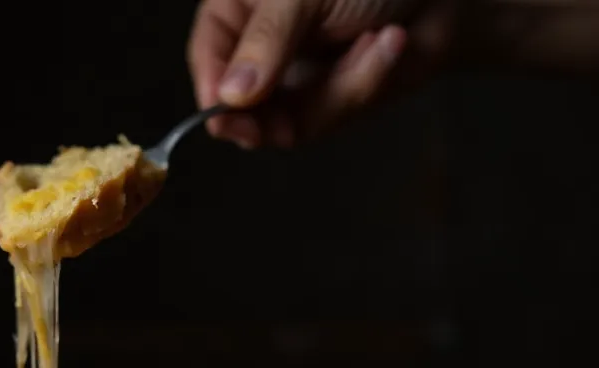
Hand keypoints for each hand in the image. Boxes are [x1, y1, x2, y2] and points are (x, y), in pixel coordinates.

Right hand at [187, 0, 457, 147]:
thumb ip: (267, 40)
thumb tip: (230, 94)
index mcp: (242, 5)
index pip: (208, 59)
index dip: (214, 93)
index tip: (228, 118)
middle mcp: (263, 44)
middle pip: (241, 106)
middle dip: (277, 113)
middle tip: (288, 125)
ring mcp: (295, 76)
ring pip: (287, 121)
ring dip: (342, 87)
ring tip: (383, 40)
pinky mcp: (328, 99)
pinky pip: (327, 119)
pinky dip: (364, 84)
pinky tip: (390, 45)